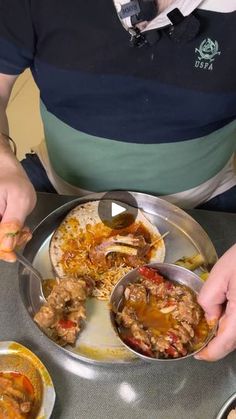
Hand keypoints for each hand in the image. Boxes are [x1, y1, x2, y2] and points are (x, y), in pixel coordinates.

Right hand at [0, 155, 36, 261]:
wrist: (8, 173)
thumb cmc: (14, 182)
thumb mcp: (19, 199)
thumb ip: (13, 221)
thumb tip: (7, 244)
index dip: (2, 251)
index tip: (13, 256)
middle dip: (10, 243)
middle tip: (24, 234)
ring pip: (0, 240)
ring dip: (13, 240)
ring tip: (24, 229)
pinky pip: (1, 235)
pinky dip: (11, 235)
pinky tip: (20, 228)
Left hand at [195, 244, 235, 360]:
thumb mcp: (220, 275)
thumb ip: (208, 299)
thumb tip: (209, 317)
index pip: (223, 345)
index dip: (209, 353)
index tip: (198, 354)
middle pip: (232, 341)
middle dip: (217, 338)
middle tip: (203, 331)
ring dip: (227, 329)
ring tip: (217, 313)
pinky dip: (234, 321)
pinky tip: (229, 305)